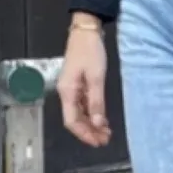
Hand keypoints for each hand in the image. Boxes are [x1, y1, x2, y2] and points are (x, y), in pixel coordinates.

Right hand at [58, 22, 110, 147]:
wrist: (86, 31)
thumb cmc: (90, 51)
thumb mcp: (96, 77)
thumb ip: (96, 101)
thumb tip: (97, 123)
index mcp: (67, 92)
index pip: (72, 121)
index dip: (84, 134)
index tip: (98, 141)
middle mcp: (66, 92)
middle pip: (75, 119)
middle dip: (89, 131)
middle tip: (105, 139)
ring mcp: (71, 88)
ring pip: (79, 113)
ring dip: (91, 124)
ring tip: (106, 132)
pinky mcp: (77, 84)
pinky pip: (82, 104)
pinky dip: (92, 113)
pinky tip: (102, 118)